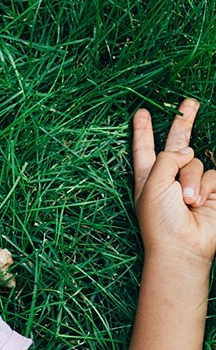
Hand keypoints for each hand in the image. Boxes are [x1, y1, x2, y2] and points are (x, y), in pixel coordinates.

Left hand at [132, 98, 215, 266]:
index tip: (140, 113)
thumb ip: (168, 159)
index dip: (142, 131)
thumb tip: (188, 149)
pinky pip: (213, 175)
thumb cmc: (161, 219)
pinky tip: (199, 203)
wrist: (183, 246)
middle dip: (184, 122)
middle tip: (190, 103)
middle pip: (176, 142)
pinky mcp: (211, 190)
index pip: (144, 148)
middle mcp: (169, 177)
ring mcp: (191, 183)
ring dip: (192, 180)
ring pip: (196, 162)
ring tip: (186, 201)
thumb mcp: (153, 184)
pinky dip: (207, 187)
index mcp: (148, 177)